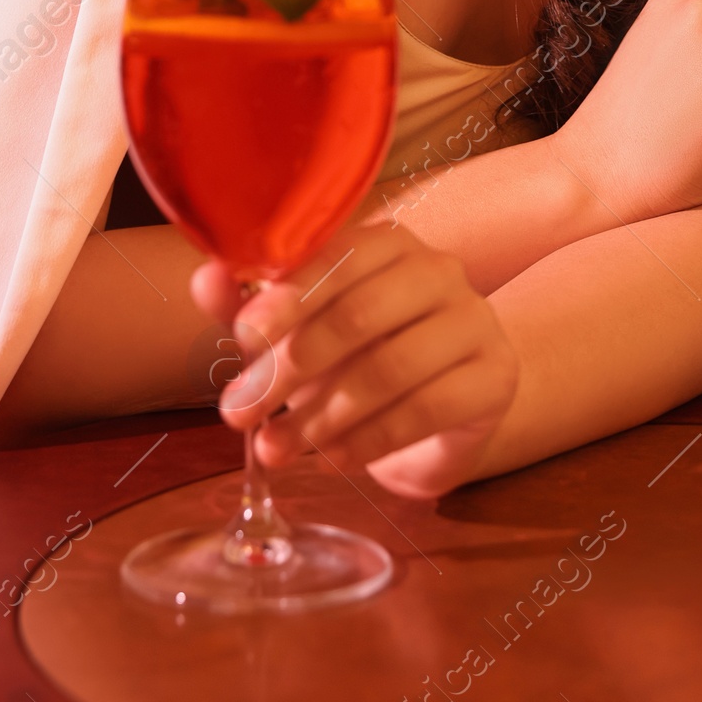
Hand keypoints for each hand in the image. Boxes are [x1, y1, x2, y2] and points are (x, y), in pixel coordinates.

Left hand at [192, 221, 517, 497]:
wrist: (448, 410)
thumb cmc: (361, 359)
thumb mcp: (302, 333)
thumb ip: (256, 306)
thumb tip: (206, 278)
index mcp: (390, 242)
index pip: (339, 255)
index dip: (288, 295)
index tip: (244, 338)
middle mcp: (439, 270)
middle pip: (360, 314)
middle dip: (290, 368)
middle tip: (240, 414)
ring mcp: (475, 321)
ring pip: (390, 368)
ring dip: (321, 416)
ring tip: (276, 449)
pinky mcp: (495, 376)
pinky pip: (426, 409)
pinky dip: (369, 441)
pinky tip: (333, 459)